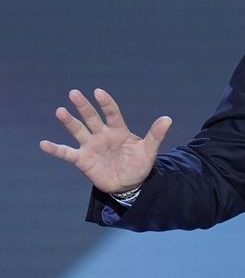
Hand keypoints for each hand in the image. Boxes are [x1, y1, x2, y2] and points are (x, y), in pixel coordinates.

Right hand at [39, 88, 171, 193]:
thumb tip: (168, 119)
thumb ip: (156, 135)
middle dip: (84, 106)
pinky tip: (44, 143)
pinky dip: (56, 149)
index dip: (106, 103)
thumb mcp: (149, 151)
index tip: (98, 92)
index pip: (112, 113)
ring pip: (78, 130)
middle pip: (91, 117)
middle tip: (74, 93)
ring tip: (60, 111)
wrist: (129, 185)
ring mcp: (91, 146)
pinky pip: (67, 153)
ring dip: (69, 122)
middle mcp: (102, 135)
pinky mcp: (83, 160)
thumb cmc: (139, 165)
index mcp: (119, 131)